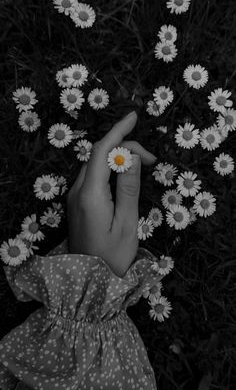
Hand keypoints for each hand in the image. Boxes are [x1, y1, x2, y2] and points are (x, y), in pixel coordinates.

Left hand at [67, 111, 156, 276]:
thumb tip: (132, 156)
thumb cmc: (112, 257)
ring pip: (96, 165)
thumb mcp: (127, 223)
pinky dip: (110, 169)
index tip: (134, 117)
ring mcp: (75, 197)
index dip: (118, 131)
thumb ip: (129, 188)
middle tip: (152, 160)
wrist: (89, 282)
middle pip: (98, 155)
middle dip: (124, 147)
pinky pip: (93, 176)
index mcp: (90, 195)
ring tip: (143, 165)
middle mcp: (77, 191)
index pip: (101, 152)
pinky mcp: (78, 202)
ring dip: (118, 158)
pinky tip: (124, 175)